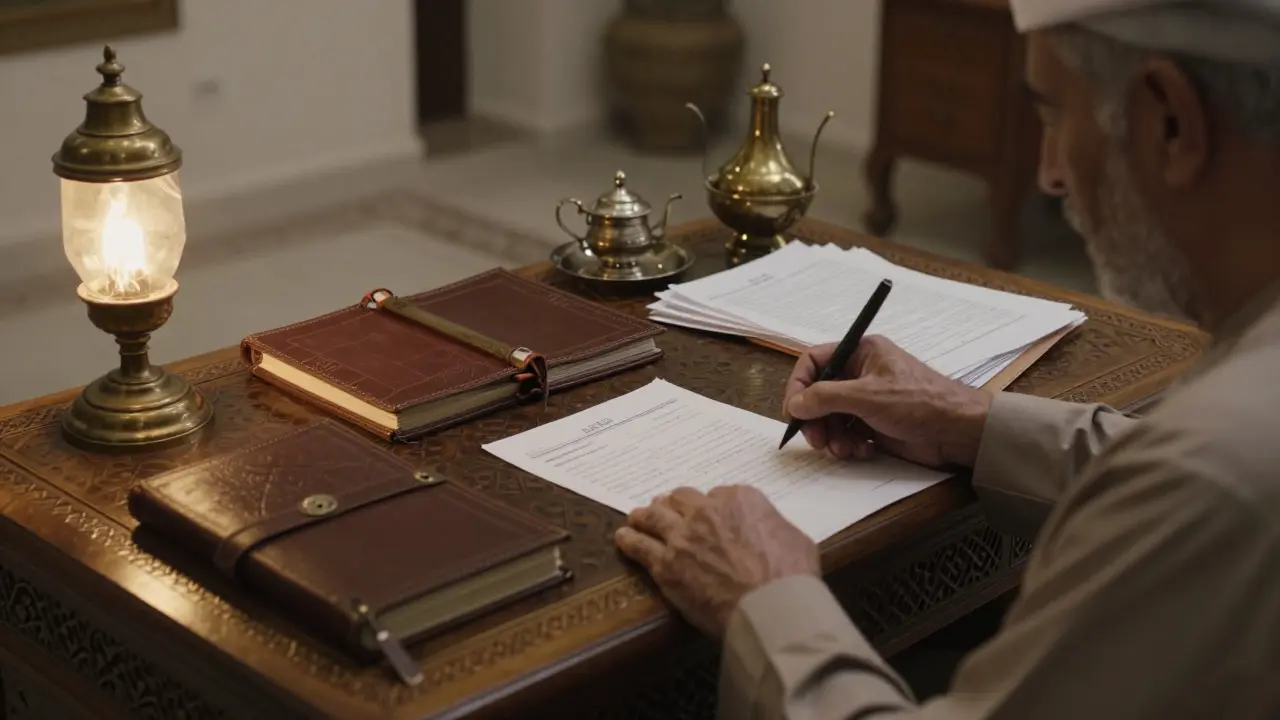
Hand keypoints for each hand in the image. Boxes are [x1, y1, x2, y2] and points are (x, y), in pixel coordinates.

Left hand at [614, 485, 818, 637]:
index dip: (712, 507)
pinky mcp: (666, 564)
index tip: (710, 516)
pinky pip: (640, 546)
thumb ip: (773, 526)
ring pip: (655, 516)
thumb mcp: (795, 538)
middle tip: (668, 509)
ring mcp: (682, 536)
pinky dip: (630, 540)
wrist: (770, 606)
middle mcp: (707, 510)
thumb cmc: (791, 575)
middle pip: (682, 499)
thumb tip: (769, 532)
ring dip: (645, 515)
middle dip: (675, 504)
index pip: (719, 494)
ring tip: (637, 517)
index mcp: (740, 499)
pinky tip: (623, 538)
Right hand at [784, 335, 991, 467]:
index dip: (799, 385)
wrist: (958, 431)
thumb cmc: (920, 401)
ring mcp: (868, 400)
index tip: (794, 410)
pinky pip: (848, 434)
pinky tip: (863, 451)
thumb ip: (826, 398)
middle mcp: (862, 373)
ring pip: (832, 418)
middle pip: (820, 394)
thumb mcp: (867, 396)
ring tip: (845, 449)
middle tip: (816, 440)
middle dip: (816, 419)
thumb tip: (795, 404)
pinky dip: (849, 445)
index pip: (815, 361)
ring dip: (833, 437)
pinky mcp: (876, 424)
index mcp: (861, 352)